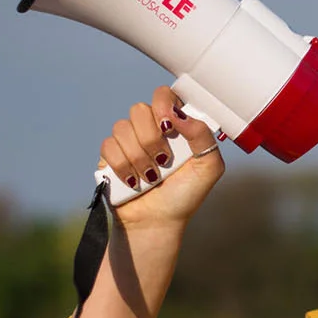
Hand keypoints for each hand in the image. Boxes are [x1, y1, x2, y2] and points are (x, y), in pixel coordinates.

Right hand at [97, 86, 223, 228]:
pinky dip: (122, 166)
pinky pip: (108, 145)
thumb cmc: (185, 195)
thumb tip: (179, 114)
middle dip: (151, 139)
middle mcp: (150, 128)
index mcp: (175, 126)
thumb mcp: (208, 167)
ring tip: (151, 177)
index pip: (164, 95)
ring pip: (122, 128)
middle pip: (139, 109)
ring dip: (138, 158)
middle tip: (163, 161)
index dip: (163, 104)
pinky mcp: (110, 154)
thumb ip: (203, 136)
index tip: (169, 127)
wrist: (157, 221)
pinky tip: (133, 181)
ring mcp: (128, 140)